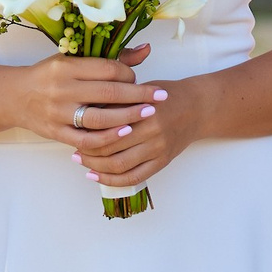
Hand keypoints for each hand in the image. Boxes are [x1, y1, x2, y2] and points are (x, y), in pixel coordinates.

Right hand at [10, 46, 158, 149]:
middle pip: (108, 92)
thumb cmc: (48, 75)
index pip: (107, 69)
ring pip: (99, 118)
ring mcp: (58, 113)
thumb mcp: (72, 59)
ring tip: (148, 114)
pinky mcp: (56, 133)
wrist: (13, 97)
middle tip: (160, 97)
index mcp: (66, 66)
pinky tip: (124, 134)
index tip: (139, 78)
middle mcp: (62, 89)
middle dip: (139, 95)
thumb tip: (147, 51)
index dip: (129, 74)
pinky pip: (86, 140)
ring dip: (128, 117)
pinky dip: (107, 138)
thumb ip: (110, 58)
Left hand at [71, 73, 206, 192]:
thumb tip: (85, 113)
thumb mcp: (140, 90)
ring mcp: (158, 148)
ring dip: (96, 167)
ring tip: (83, 163)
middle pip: (110, 147)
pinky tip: (98, 176)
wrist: (197, 108)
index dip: (88, 131)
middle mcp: (152, 131)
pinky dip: (113, 180)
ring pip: (119, 165)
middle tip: (75, 151)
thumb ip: (117, 102)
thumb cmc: (165, 96)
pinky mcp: (162, 162)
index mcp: (144, 109)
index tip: (74, 131)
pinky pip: (134, 177)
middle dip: (88, 151)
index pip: (108, 125)